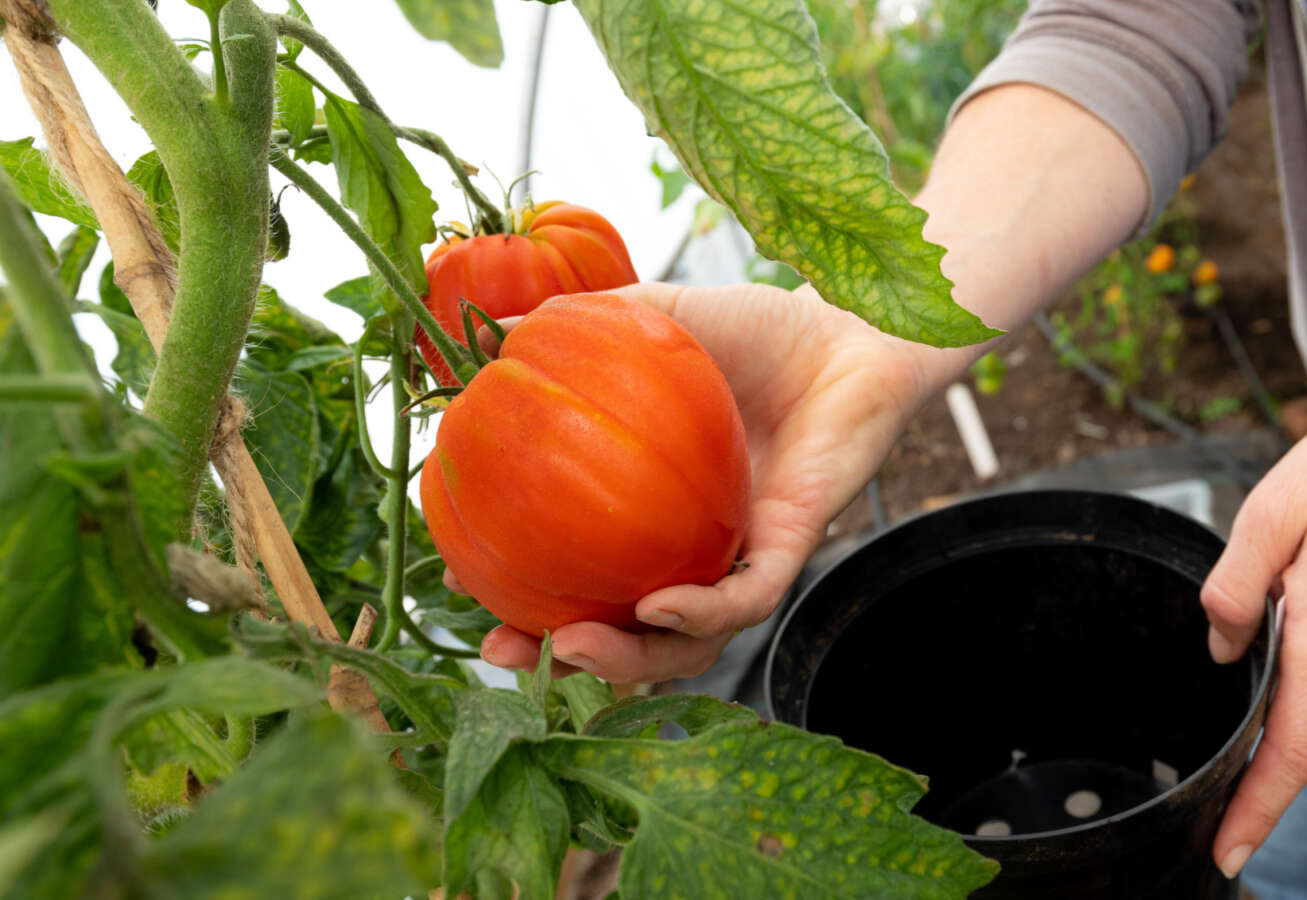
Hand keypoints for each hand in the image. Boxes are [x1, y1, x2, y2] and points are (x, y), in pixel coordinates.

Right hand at [461, 281, 936, 682]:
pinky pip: (746, 600)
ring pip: (686, 641)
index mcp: (648, 507)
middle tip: (505, 651)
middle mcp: (690, 544)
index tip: (460, 582)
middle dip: (561, 655)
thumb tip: (497, 329)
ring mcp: (739, 552)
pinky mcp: (792, 547)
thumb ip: (586, 323)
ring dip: (628, 660)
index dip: (519, 586)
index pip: (576, 566)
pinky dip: (702, 613)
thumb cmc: (755, 329)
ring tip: (571, 648)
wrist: (846, 324)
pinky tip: (659, 607)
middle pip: (622, 629)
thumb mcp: (657, 317)